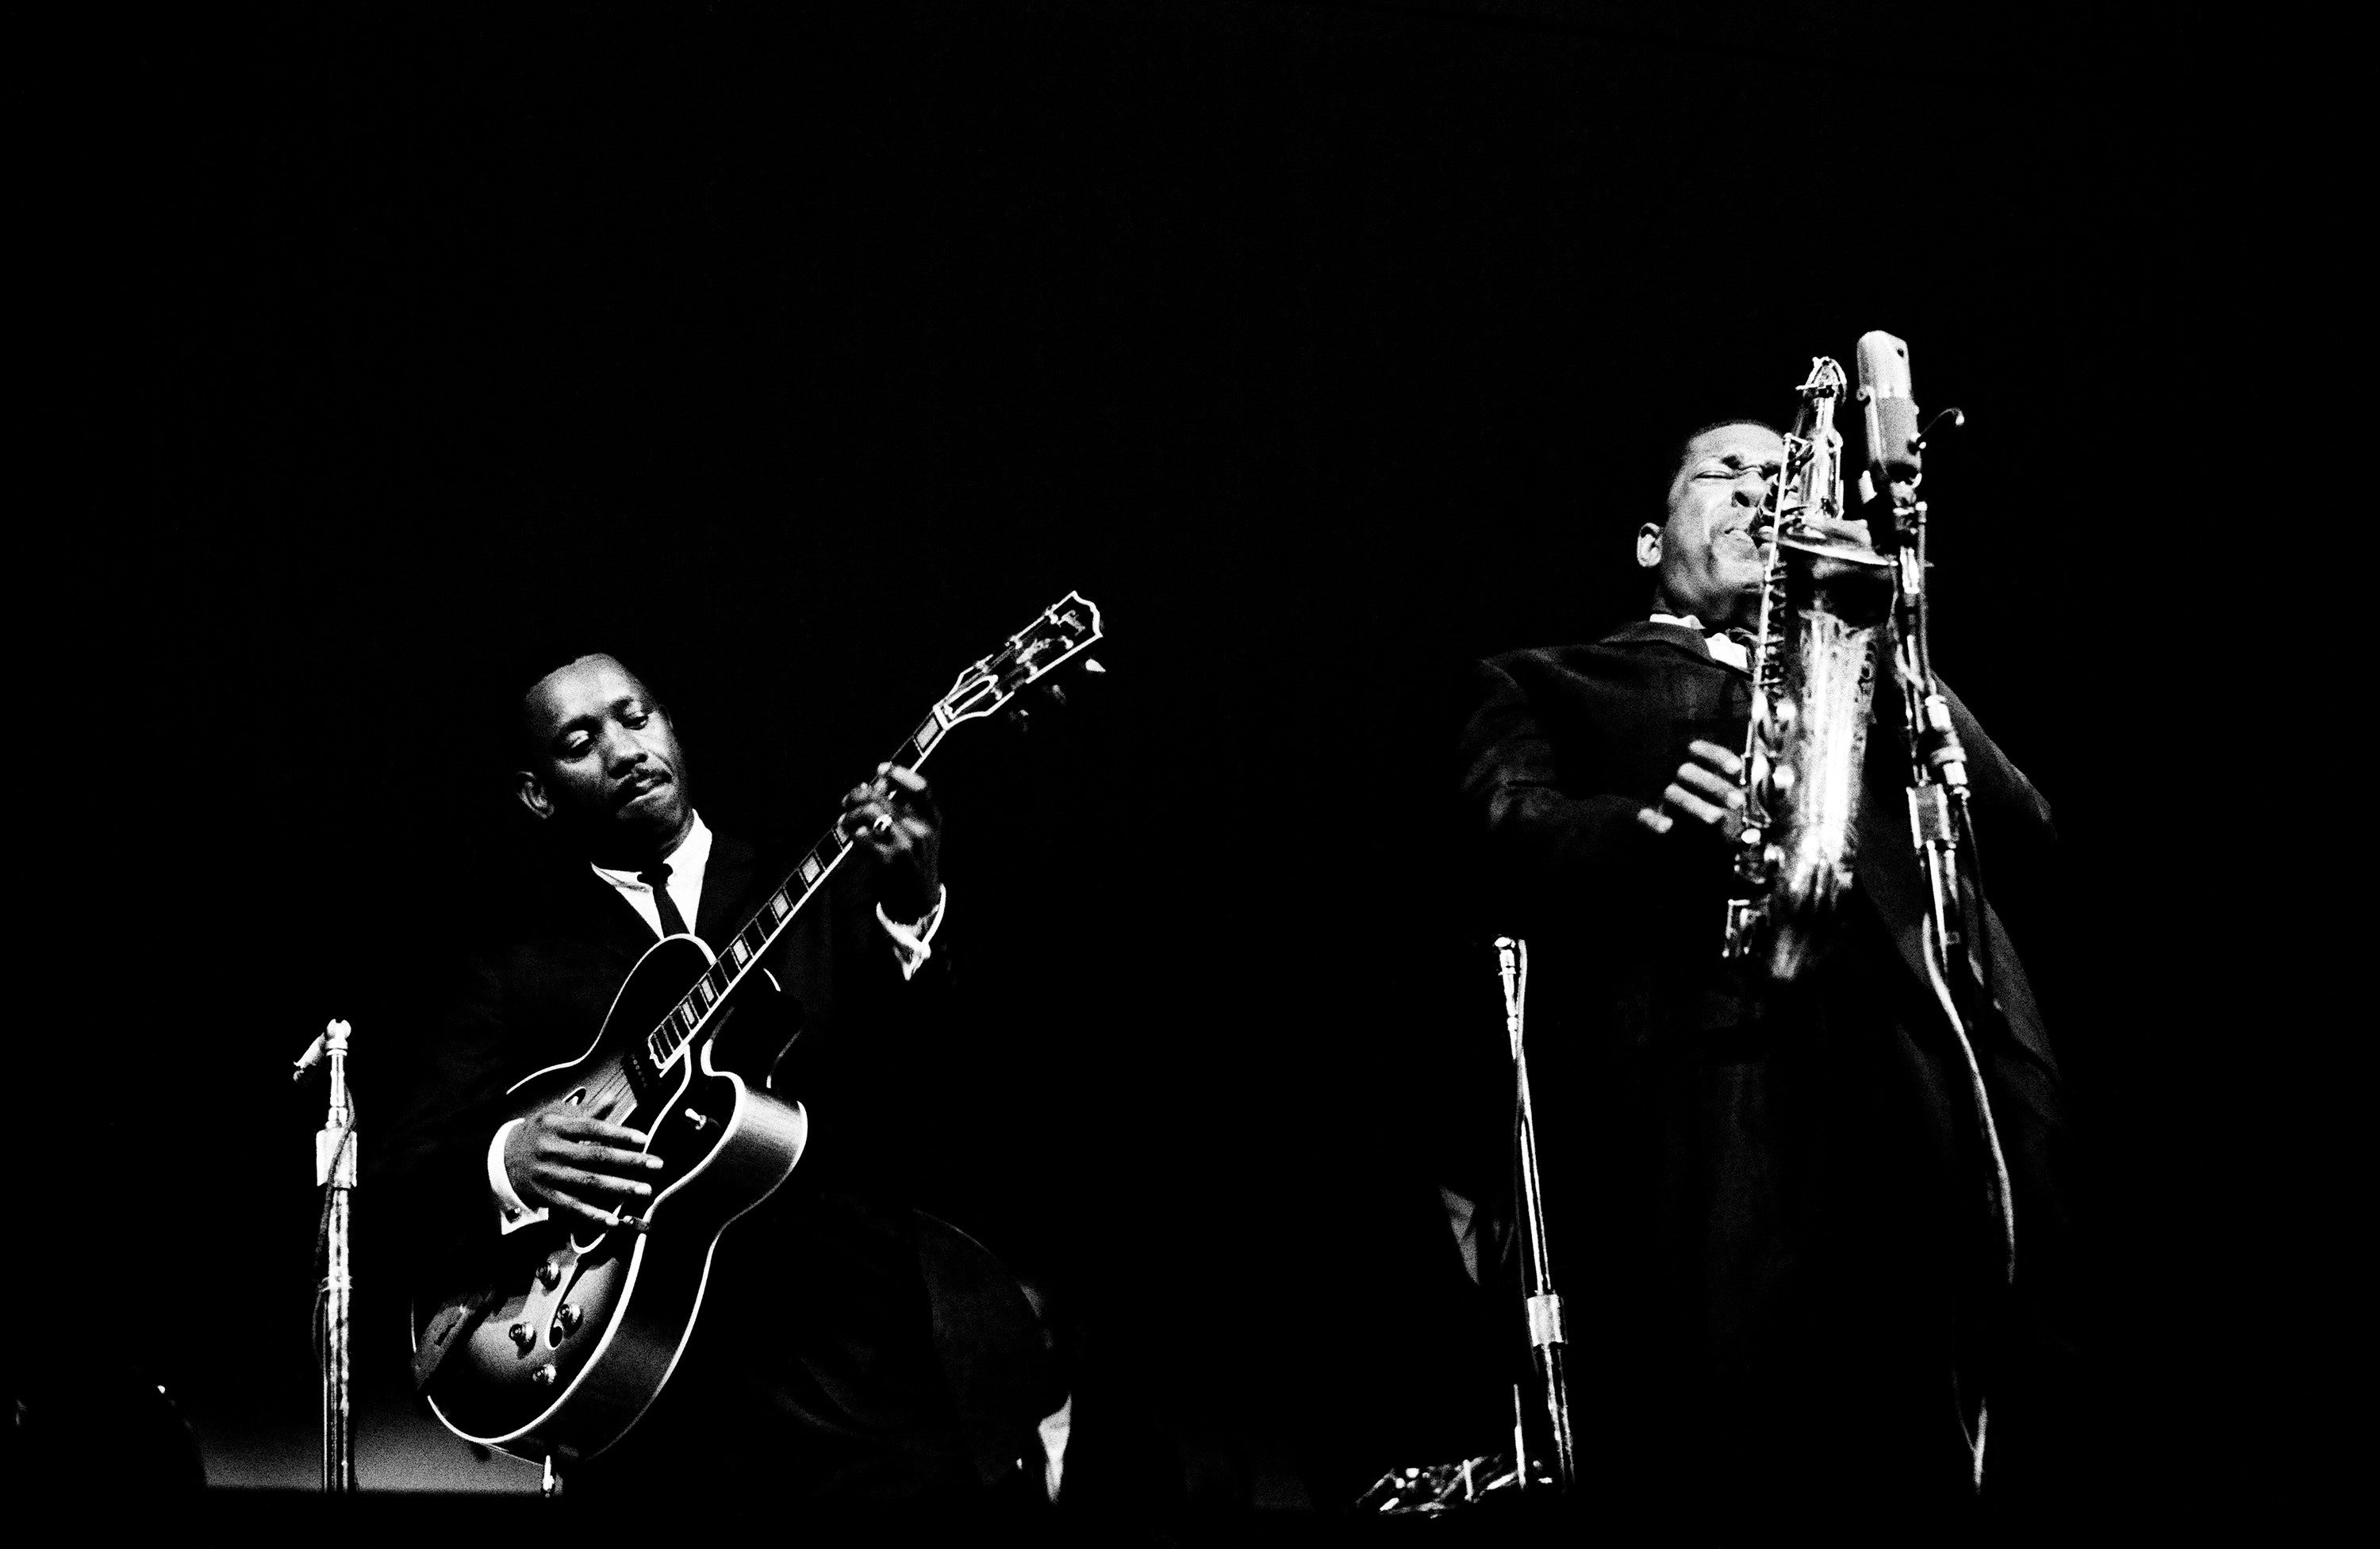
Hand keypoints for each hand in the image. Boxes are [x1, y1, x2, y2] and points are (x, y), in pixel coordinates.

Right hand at [502, 1106, 665, 1229]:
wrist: (501, 1157)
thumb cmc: (537, 1132)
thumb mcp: (556, 1115)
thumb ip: (587, 1111)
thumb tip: (614, 1099)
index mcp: (556, 1126)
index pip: (592, 1128)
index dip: (619, 1133)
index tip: (643, 1138)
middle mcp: (551, 1150)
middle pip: (595, 1156)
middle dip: (629, 1161)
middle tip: (655, 1165)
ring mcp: (548, 1174)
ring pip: (588, 1183)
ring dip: (619, 1188)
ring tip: (644, 1190)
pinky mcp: (545, 1195)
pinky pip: (572, 1206)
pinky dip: (593, 1214)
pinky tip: (612, 1219)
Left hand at [838, 762, 941, 915]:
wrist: (917, 900)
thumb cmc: (913, 860)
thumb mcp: (917, 832)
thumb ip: (900, 807)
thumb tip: (873, 782)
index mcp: (933, 819)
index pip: (920, 787)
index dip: (899, 773)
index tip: (880, 769)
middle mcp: (923, 830)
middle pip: (884, 798)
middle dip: (858, 796)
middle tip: (846, 802)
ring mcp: (908, 846)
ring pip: (871, 812)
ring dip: (851, 814)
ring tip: (844, 821)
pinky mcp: (890, 861)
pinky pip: (862, 835)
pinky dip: (852, 832)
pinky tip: (849, 834)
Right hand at [1635, 739, 1744, 841]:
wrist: (1660, 812)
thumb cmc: (1700, 797)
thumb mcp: (1715, 785)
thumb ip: (1733, 784)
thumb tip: (1763, 783)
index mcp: (1691, 761)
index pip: (1702, 751)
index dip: (1718, 758)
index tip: (1736, 768)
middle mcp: (1673, 773)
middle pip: (1690, 773)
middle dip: (1714, 786)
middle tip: (1738, 801)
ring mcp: (1659, 794)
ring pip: (1674, 794)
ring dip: (1695, 804)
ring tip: (1716, 817)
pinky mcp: (1647, 813)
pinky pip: (1646, 815)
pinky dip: (1655, 820)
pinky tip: (1667, 827)